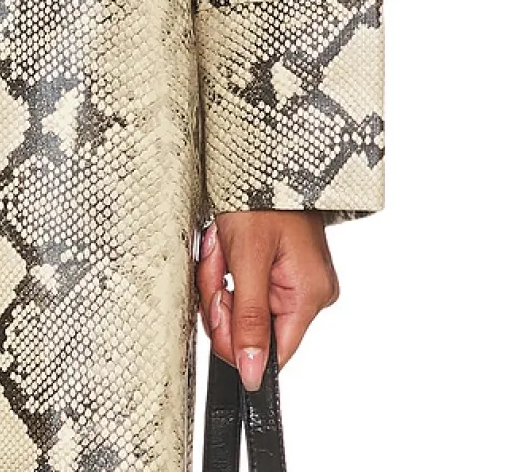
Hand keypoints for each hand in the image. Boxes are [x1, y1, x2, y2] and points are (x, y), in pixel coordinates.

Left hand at [196, 208, 339, 388]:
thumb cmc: (262, 194)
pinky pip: (246, 282)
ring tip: (222, 240)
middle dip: (223, 293)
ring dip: (222, 273)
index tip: (219, 300)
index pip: (272, 352)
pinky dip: (229, 263)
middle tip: (219, 258)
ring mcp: (295, 278)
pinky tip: (226, 240)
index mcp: (309, 295)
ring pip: (243, 302)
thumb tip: (252, 374)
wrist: (265, 152)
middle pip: (252, 325)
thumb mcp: (247, 258)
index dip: (236, 336)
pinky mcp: (281, 265)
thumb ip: (250, 320)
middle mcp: (308, 291)